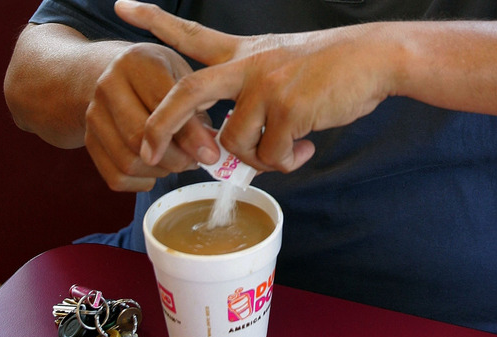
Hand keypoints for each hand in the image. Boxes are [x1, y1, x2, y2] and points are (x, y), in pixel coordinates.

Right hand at [85, 41, 219, 190]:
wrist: (115, 77)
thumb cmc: (162, 80)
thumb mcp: (184, 78)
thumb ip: (198, 108)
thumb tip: (209, 151)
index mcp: (138, 61)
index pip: (163, 105)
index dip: (190, 135)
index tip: (211, 155)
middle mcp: (108, 84)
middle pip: (139, 137)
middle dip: (175, 158)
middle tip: (196, 161)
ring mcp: (94, 113)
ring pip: (128, 162)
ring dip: (160, 171)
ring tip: (179, 161)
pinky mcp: (89, 139)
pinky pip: (117, 177)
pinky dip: (143, 182)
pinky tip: (158, 169)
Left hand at [115, 0, 396, 172]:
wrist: (375, 58)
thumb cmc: (333, 69)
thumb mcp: (285, 68)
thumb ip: (256, 99)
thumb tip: (239, 145)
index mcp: (245, 53)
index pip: (192, 34)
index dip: (155, 21)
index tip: (120, 7)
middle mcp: (248, 66)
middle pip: (188, 92)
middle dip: (161, 125)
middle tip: (147, 151)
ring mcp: (266, 86)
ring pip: (237, 143)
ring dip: (261, 159)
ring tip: (290, 151)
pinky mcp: (287, 108)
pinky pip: (271, 155)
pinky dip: (288, 162)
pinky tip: (307, 147)